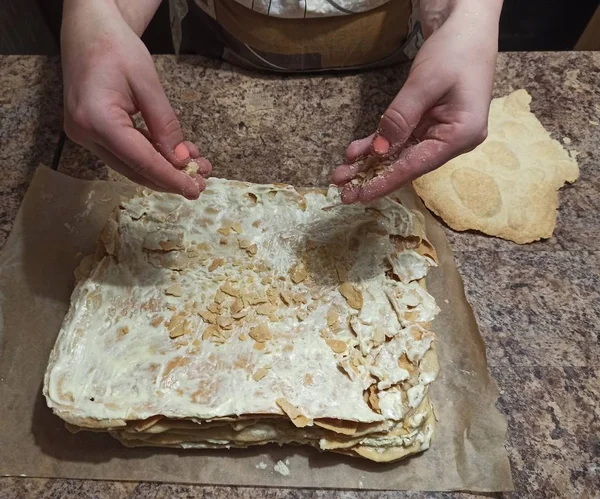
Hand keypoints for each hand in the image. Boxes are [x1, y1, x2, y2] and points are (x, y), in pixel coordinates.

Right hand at [61, 0, 210, 197]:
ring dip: (163, 167)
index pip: (140, 161)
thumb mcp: (148, 84)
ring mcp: (85, 135)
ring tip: (196, 165)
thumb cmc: (117, 47)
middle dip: (170, 178)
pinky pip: (125, 152)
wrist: (89, 30)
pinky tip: (175, 154)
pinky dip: (151, 155)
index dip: (170, 179)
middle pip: (134, 169)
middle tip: (201, 181)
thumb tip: (182, 160)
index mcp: (96, 120)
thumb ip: (165, 125)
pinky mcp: (91, 133)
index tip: (194, 190)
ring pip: (130, 164)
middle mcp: (85, 133)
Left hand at [332, 0, 502, 203]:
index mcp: (461, 135)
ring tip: (340, 174)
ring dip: (370, 161)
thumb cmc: (455, 50)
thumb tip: (380, 150)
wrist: (467, 25)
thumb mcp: (425, 82)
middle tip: (342, 191)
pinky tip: (355, 152)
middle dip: (372, 175)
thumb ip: (401, 117)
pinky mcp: (428, 122)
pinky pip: (399, 137)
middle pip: (406, 163)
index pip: (416, 165)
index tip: (361, 196)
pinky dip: (378, 143)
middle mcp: (451, 140)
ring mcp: (440, 132)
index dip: (386, 181)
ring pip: (399, 153)